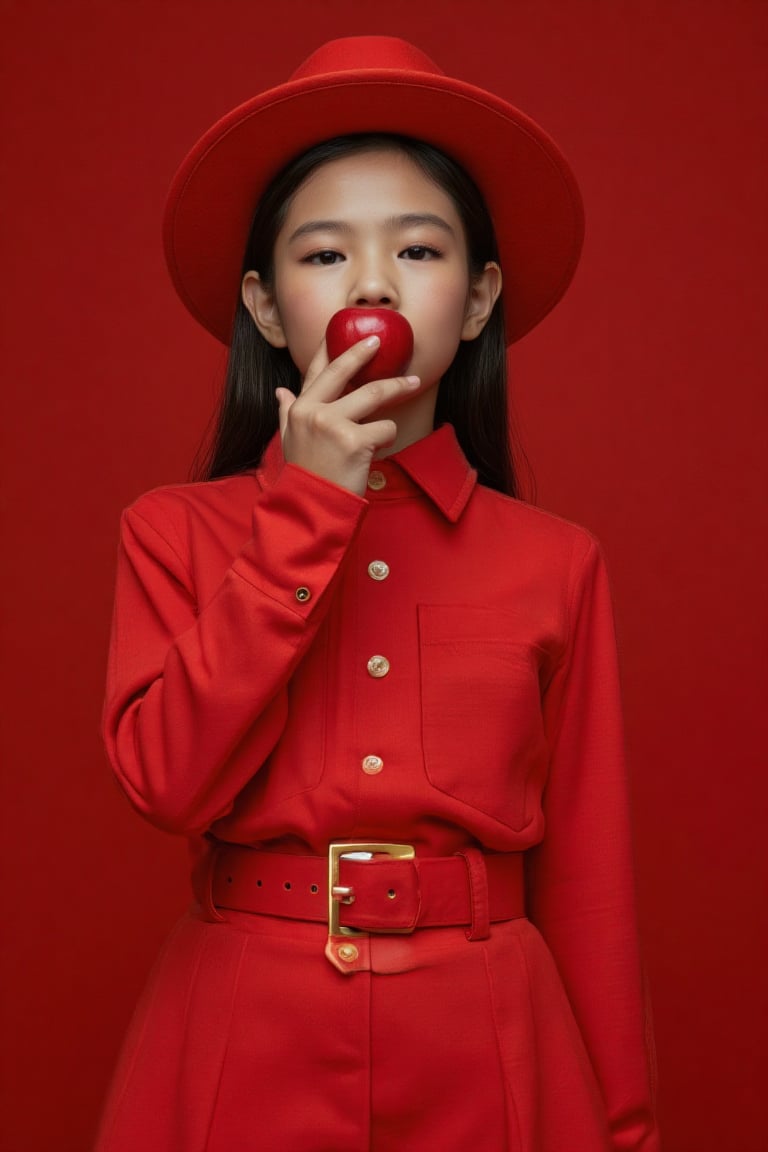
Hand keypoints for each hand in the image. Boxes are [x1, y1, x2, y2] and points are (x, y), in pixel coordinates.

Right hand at [275, 336, 420, 495]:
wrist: (312, 507)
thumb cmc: (305, 474)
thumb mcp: (289, 441)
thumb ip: (287, 413)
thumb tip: (281, 391)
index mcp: (299, 409)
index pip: (317, 371)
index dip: (331, 348)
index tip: (341, 331)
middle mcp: (314, 412)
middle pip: (345, 372)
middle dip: (363, 352)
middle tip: (379, 341)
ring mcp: (334, 425)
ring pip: (373, 395)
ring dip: (397, 388)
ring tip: (413, 384)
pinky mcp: (355, 441)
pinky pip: (385, 428)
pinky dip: (387, 439)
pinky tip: (376, 452)